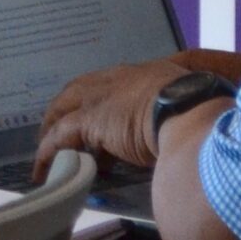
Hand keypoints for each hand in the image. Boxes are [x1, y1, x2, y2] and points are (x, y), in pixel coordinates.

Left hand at [31, 55, 190, 179]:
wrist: (191, 110)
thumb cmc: (196, 107)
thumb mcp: (183, 103)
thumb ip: (172, 110)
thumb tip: (174, 124)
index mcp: (140, 74)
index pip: (108, 84)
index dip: (96, 98)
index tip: (94, 114)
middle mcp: (115, 80)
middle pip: (78, 90)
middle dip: (65, 107)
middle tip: (57, 126)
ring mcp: (100, 98)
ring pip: (64, 109)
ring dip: (53, 129)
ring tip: (47, 147)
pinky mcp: (89, 121)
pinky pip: (60, 135)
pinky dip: (50, 150)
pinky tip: (44, 165)